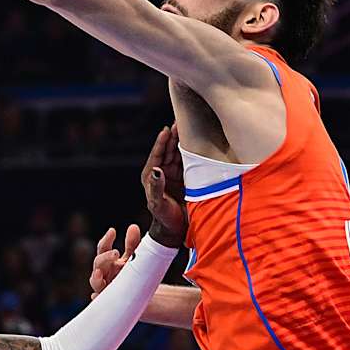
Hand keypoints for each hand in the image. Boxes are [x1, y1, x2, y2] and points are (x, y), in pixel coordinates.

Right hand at [88, 224, 139, 299]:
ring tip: (99, 273)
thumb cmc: (132, 276)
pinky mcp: (107, 301)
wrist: (141, 299)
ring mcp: (104, 288)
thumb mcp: (134, 259)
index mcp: (108, 262)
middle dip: (105, 257)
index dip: (106, 240)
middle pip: (98, 263)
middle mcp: (103, 274)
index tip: (113, 231)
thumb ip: (132, 244)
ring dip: (96, 277)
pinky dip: (97, 297)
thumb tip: (133, 227)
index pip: (102, 248)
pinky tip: (97, 295)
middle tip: (117, 253)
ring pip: (95, 282)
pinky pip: (99, 300)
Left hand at [143, 125, 186, 247]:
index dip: (162, 142)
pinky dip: (192, 150)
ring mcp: (174, 173)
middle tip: (180, 120)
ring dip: (183, 140)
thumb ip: (156, 187)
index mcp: (151, 175)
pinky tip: (198, 141)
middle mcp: (162, 171)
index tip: (166, 129)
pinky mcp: (185, 177)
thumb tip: (157, 170)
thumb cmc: (163, 217)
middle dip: (174, 136)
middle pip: (169, 149)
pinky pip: (188, 160)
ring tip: (189, 126)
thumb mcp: (157, 203)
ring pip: (178, 153)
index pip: (157, 154)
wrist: (175, 229)